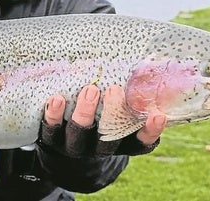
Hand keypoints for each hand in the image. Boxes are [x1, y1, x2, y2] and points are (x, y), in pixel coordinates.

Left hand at [39, 84, 166, 156]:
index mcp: (118, 143)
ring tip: (89, 89)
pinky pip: (51, 131)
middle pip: (107, 138)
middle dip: (112, 114)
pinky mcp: (51, 140)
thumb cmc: (97, 117)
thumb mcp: (113, 111)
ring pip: (79, 134)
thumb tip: (140, 62)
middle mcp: (97, 148)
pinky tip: (57, 99)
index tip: (158, 115)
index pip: (139, 143)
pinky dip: (54, 116)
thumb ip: (125, 94)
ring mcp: (74, 146)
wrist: (61, 145)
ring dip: (84, 113)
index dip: (149, 132)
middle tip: (114, 90)